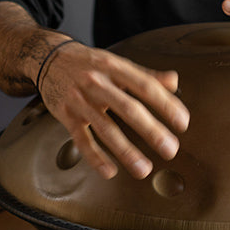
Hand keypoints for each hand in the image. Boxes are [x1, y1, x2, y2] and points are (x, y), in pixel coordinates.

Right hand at [38, 42, 188, 178]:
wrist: (46, 57)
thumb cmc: (88, 63)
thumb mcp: (116, 62)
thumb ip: (145, 75)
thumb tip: (174, 82)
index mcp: (114, 68)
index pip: (145, 86)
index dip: (165, 104)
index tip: (182, 122)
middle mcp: (97, 83)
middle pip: (128, 108)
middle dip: (151, 131)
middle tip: (171, 150)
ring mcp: (80, 101)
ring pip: (105, 128)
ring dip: (126, 151)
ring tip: (144, 170)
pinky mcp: (66, 116)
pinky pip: (81, 140)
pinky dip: (95, 157)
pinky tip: (110, 172)